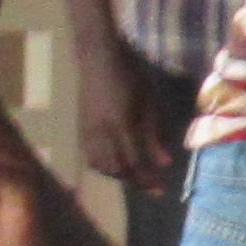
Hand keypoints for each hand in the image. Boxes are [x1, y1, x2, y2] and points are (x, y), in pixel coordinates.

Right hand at [77, 37, 184, 190]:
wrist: (98, 56)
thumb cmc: (129, 73)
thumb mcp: (148, 101)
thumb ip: (154, 134)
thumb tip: (164, 163)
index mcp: (121, 123)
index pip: (134, 161)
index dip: (148, 179)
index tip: (161, 190)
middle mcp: (101, 131)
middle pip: (117, 168)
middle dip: (135, 182)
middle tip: (151, 185)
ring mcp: (87, 130)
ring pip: (101, 166)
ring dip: (119, 176)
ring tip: (136, 175)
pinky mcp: (81, 127)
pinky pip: (90, 156)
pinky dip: (104, 166)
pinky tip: (117, 163)